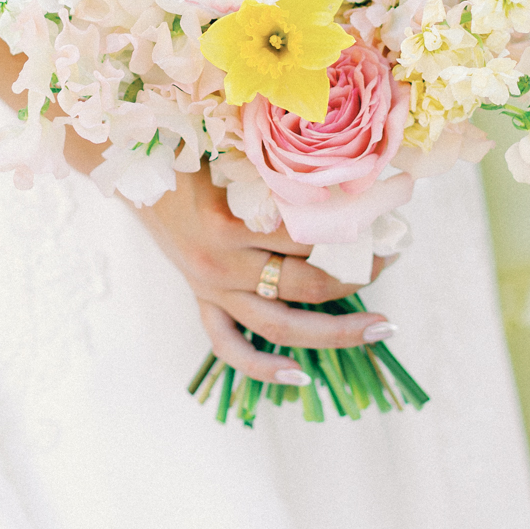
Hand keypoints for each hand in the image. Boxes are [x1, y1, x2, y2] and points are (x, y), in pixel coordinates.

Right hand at [141, 166, 395, 381]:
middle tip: (390, 258)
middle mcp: (220, 265)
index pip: (307, 237)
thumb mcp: (234, 152)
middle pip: (304, 284)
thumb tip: (348, 174)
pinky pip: (230, 347)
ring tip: (380, 327)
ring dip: (335, 331)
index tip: (387, 217)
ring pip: (279, 326)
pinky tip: (300, 377)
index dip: (354, 229)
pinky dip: (263, 367)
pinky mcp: (203, 303)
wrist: (139, 176)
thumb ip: (280, 167)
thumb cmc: (192, 154)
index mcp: (228, 226)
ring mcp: (211, 290)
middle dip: (356, 274)